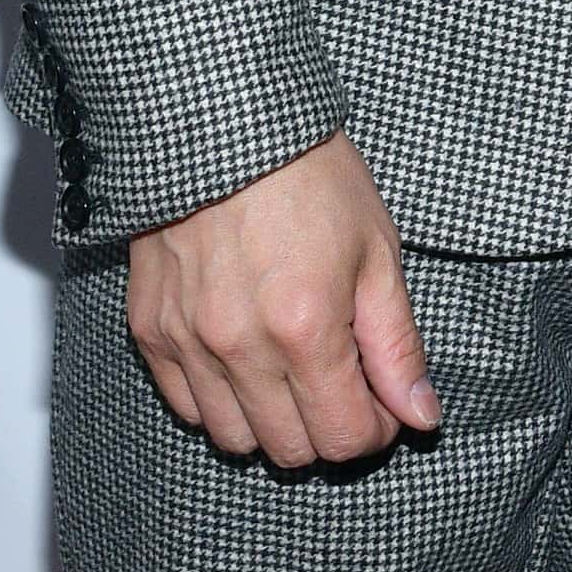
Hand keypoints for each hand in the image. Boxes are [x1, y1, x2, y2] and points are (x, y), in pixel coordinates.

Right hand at [126, 135, 442, 471]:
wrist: (221, 120)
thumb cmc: (307, 174)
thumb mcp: (376, 253)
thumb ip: (397, 346)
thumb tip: (420, 416)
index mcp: (305, 329)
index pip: (343, 439)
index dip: (374, 431)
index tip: (381, 404)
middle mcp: (240, 347)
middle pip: (290, 451)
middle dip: (327, 429)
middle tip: (341, 384)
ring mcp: (187, 341)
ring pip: (233, 439)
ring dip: (271, 422)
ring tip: (291, 373)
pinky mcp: (151, 328)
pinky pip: (185, 405)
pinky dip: (219, 400)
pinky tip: (244, 360)